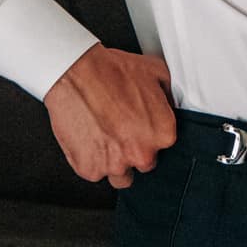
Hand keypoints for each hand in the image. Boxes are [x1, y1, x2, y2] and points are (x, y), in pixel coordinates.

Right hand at [43, 45, 175, 188]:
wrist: (74, 74)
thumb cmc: (110, 72)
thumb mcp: (155, 71)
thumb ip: (169, 96)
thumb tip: (171, 104)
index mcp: (162, 134)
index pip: (163, 147)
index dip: (149, 135)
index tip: (139, 126)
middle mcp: (141, 153)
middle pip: (142, 163)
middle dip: (132, 149)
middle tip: (119, 127)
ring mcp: (115, 165)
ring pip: (119, 175)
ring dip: (113, 160)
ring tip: (103, 135)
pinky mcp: (89, 169)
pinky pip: (93, 171)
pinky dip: (90, 158)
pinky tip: (88, 136)